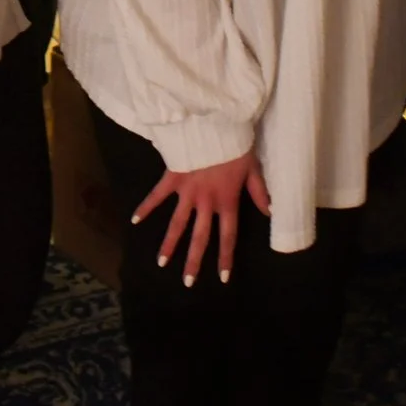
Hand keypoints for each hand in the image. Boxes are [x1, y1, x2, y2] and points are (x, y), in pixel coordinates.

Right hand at [135, 150, 270, 286]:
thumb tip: (270, 213)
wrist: (214, 123)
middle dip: (193, 261)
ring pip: (177, 223)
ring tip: (161, 262)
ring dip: (169, 244)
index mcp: (227, 201)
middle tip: (187, 282)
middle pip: (200, 237)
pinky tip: (135, 220)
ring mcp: (187, 191)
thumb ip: (259, 192)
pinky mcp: (172, 177)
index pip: (228, 236)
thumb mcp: (253, 169)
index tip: (222, 277)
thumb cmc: (236, 145)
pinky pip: (157, 195)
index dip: (225, 257)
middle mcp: (206, 202)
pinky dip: (146, 206)